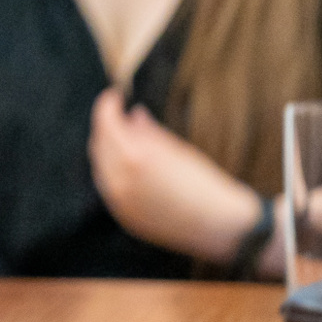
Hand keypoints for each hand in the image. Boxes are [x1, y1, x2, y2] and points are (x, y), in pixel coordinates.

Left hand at [88, 89, 264, 267]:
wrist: (221, 226)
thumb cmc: (207, 184)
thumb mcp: (179, 150)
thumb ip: (150, 131)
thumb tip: (133, 113)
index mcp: (134, 159)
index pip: (107, 125)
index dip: (107, 106)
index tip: (114, 96)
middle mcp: (119, 181)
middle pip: (99, 145)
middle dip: (106, 126)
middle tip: (120, 114)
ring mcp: (119, 202)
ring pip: (101, 166)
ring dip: (108, 147)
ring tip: (125, 135)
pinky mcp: (125, 216)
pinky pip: (108, 186)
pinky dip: (113, 169)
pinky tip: (127, 161)